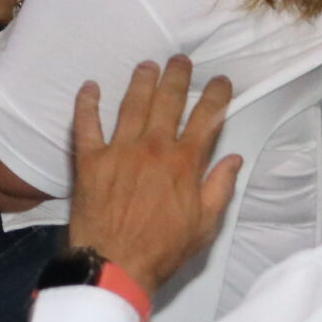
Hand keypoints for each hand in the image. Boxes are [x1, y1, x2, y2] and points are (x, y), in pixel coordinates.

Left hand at [68, 57, 240, 294]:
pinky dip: (87, 103)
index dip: (216, 97)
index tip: (222, 81)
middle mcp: (152, 148)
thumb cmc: (164, 247)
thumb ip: (220, 187)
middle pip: (167, 103)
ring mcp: (118, 150)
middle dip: (177, 77)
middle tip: (180, 60)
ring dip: (140, 82)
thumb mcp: (206, 224)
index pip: (205, 121)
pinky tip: (90, 86)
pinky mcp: (89, 158)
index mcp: (183, 164)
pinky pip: (86, 123)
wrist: (116, 261)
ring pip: (131, 105)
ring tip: (147, 65)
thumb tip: (235, 158)